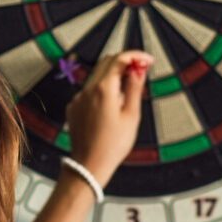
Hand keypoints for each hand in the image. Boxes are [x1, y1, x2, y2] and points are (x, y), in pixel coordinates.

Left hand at [64, 49, 152, 186]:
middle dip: (124, 62)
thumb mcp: (131, 116)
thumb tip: (139, 70)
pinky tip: (110, 106)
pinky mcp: (74, 107)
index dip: (136, 56)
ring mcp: (78, 98)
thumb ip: (135, 88)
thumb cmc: (111, 146)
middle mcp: (88, 90)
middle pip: (107, 62)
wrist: (89, 165)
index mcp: (104, 89)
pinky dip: (101, 90)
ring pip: (97, 75)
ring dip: (113, 77)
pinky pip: (89, 90)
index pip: (120, 59)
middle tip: (139, 72)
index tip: (147, 60)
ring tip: (126, 95)